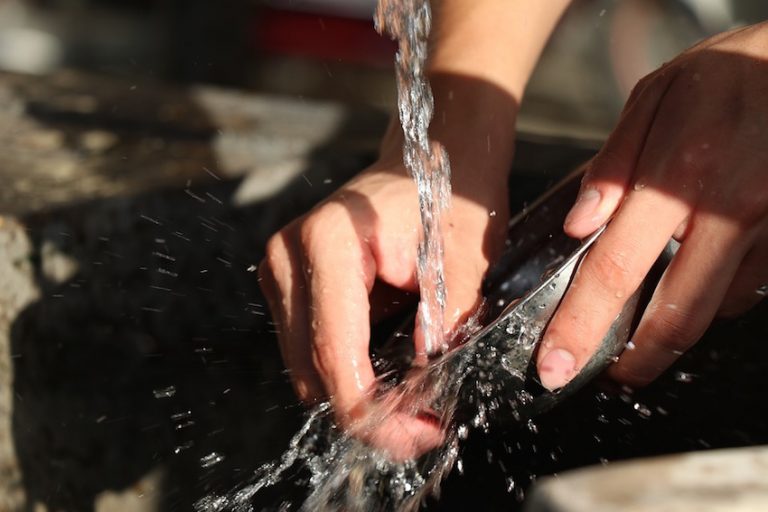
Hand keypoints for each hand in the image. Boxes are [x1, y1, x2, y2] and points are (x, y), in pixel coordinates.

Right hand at [259, 108, 512, 458]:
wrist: (431, 153)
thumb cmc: (450, 193)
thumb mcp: (465, 257)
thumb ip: (446, 320)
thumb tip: (424, 385)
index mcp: (328, 244)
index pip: (336, 357)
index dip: (374, 414)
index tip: (418, 435)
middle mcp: (288, 256)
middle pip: (312, 372)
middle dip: (367, 413)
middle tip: (424, 427)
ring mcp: (281, 269)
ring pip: (306, 368)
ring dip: (355, 396)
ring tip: (412, 407)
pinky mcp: (290, 281)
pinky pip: (310, 348)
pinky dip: (346, 372)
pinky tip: (389, 379)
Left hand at [536, 23, 767, 390]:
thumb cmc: (730, 73)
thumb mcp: (656, 96)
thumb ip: (613, 165)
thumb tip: (578, 226)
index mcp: (677, 177)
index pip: (615, 271)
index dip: (581, 326)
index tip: (556, 364)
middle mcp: (726, 213)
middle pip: (674, 316)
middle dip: (636, 360)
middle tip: (609, 374)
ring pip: (714, 309)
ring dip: (674, 328)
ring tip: (644, 326)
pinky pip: (747, 287)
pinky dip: (712, 295)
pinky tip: (693, 275)